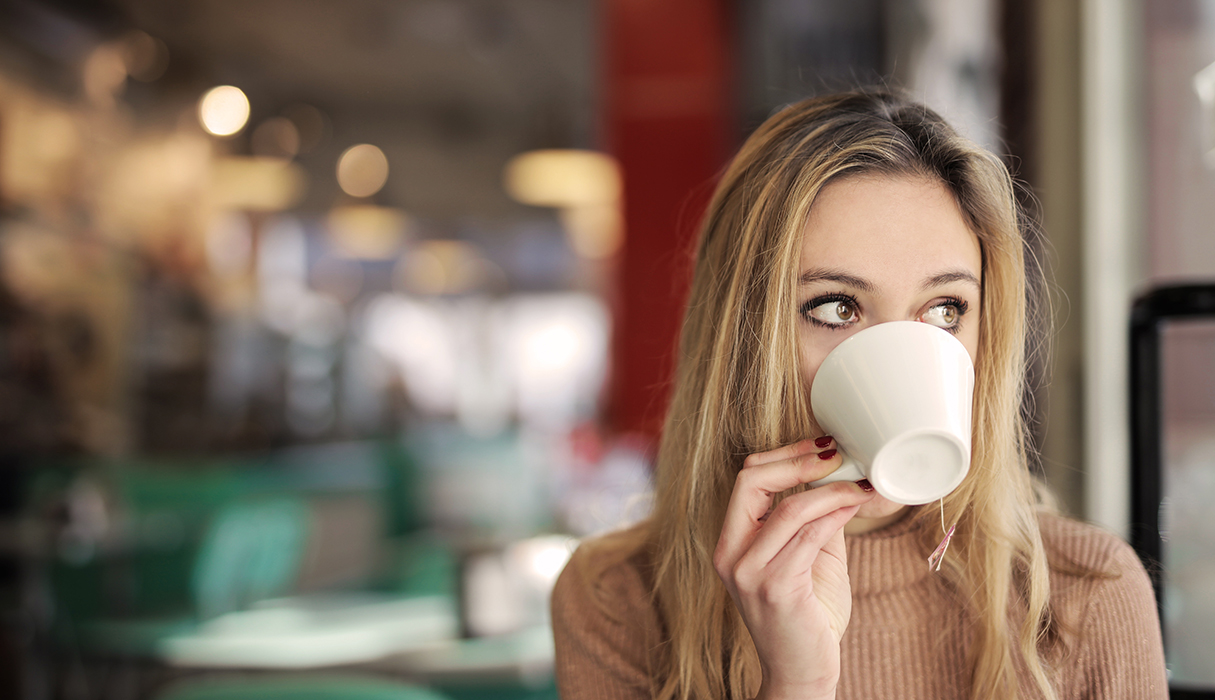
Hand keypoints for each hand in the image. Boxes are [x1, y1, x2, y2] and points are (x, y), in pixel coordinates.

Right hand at [712, 438, 874, 699]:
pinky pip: (808, 537)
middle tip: (838, 456)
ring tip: (861, 485)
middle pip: (752, 482)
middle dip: (799, 461)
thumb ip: (814, 519)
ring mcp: (749, 572)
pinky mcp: (775, 588)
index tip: (822, 446)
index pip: (746, 479)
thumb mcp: (808, 556)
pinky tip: (855, 505)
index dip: (785, 455)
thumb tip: (847, 477)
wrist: (802, 672)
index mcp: (731, 541)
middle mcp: (731, 554)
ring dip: (831, 490)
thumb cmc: (807, 615)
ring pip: (789, 508)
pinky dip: (835, 514)